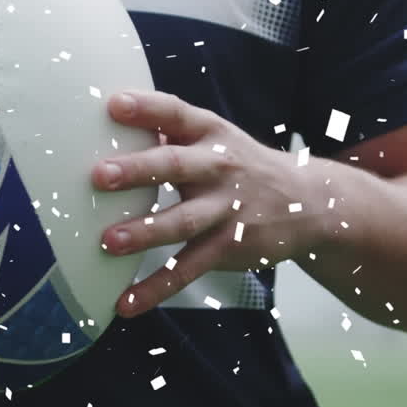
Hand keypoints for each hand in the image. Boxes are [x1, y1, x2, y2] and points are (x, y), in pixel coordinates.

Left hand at [91, 90, 326, 316]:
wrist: (306, 203)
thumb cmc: (241, 166)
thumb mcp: (215, 139)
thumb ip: (172, 132)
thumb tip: (112, 120)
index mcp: (210, 134)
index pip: (175, 114)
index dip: (145, 108)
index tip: (113, 104)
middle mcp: (217, 168)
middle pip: (175, 166)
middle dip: (138, 170)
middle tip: (101, 176)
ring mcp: (224, 209)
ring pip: (181, 221)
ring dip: (145, 232)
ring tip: (110, 241)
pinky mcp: (226, 247)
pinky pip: (187, 269)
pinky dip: (156, 288)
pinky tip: (126, 303)